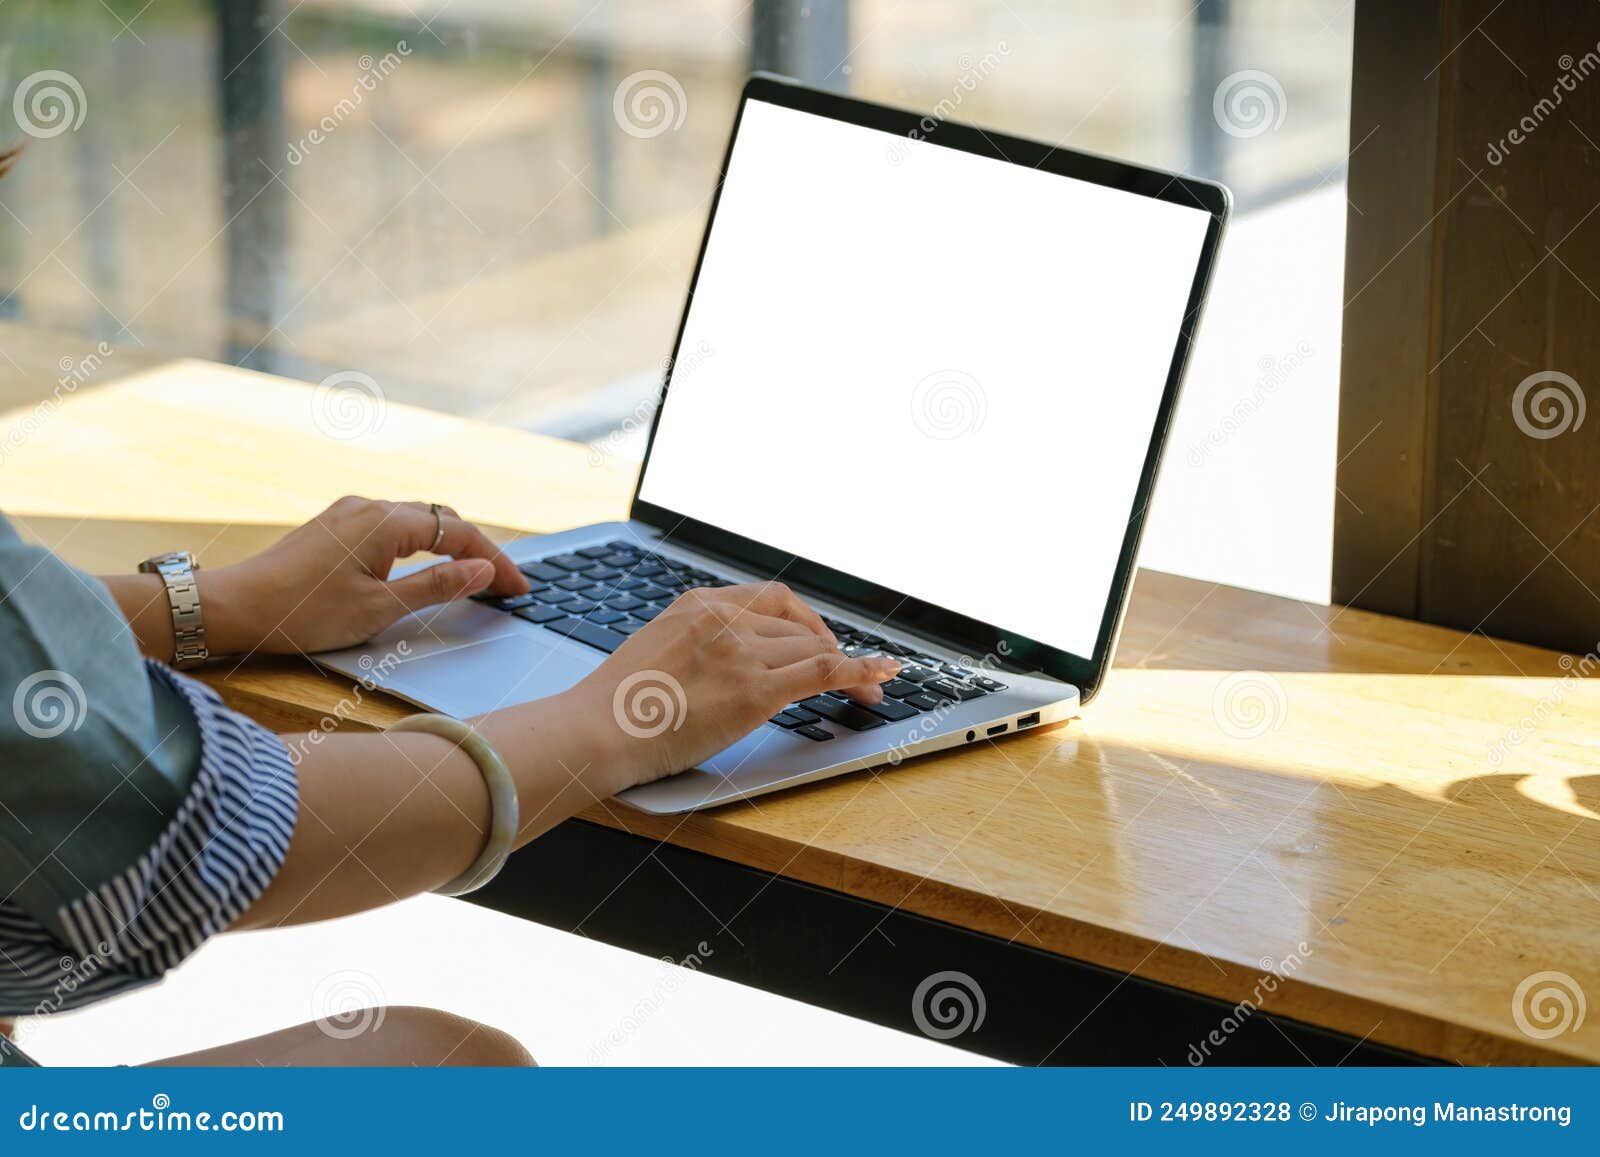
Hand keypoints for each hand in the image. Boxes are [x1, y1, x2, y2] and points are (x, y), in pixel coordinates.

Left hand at [201, 496, 527, 655]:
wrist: (232, 608)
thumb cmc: (301, 614)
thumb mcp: (379, 608)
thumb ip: (436, 586)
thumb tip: (482, 571)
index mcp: (386, 523)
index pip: (461, 533)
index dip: (495, 562)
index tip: (519, 589)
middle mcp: (369, 507)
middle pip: (443, 520)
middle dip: (478, 550)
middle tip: (503, 585)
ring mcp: (348, 514)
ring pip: (417, 521)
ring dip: (450, 545)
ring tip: (472, 577)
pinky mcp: (333, 528)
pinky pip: (392, 527)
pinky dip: (421, 545)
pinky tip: (423, 568)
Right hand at [557, 582, 900, 790]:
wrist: (596, 730)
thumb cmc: (615, 707)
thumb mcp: (655, 651)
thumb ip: (694, 645)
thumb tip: (722, 665)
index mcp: (697, 605)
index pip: (772, 600)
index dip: (807, 622)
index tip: (820, 641)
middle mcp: (724, 620)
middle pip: (798, 630)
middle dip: (831, 652)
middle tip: (852, 677)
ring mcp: (740, 654)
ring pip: (812, 652)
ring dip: (846, 672)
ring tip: (868, 692)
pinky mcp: (753, 691)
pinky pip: (823, 673)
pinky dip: (861, 672)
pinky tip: (883, 677)